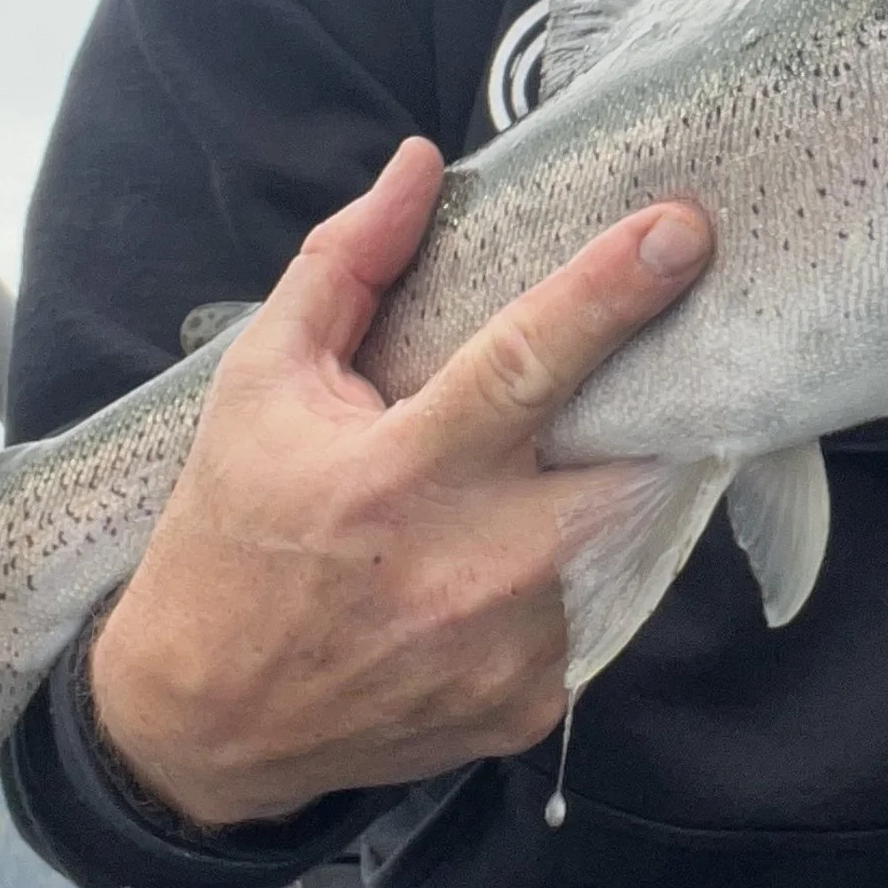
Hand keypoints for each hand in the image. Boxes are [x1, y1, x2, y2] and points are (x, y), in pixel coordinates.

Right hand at [87, 138, 712, 824]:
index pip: (530, 362)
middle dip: (657, 415)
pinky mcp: (532, 705)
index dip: (614, 291)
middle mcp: (473, 569)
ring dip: (607, 494)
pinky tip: (510, 566)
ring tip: (545, 479)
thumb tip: (419, 164)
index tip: (681, 234)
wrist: (206, 723)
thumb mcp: (259, 385)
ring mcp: (513, 649)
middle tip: (649, 377)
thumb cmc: (231, 536)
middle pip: (633, 467)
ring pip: (626, 539)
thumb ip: (347, 266)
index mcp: (402, 476)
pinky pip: (596, 612)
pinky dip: (572, 575)